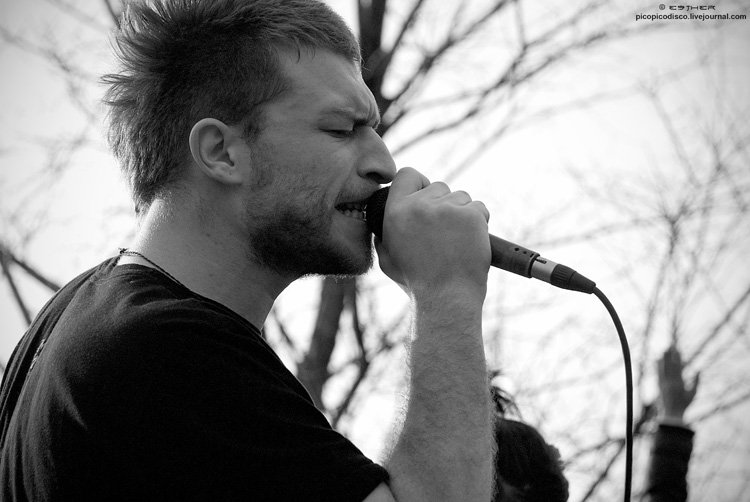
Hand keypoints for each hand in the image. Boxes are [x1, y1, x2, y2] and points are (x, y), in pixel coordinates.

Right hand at [374, 167, 490, 298]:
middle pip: (439, 186)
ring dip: (462, 213)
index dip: (418, 183)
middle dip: (444, 203)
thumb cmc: (417, 283)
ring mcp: (447, 208)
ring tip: (457, 241)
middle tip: (444, 232)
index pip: (407, 174)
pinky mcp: (471, 215)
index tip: (425, 197)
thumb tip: (381, 229)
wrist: (446, 299)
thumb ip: (383, 238)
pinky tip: (471, 241)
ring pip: (461, 196)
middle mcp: (419, 205)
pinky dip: (479, 222)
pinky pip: (479, 207)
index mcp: (395, 212)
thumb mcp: (387, 260)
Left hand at [657, 345, 699, 422]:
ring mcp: (663, 384)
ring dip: (663, 359)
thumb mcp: (693, 394)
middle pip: (670, 366)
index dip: (678, 358)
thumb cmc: (684, 405)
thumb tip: (699, 369)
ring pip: (663, 369)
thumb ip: (696, 382)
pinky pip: (658, 374)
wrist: (671, 414)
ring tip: (663, 350)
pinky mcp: (659, 385)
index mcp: (679, 384)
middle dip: (670, 356)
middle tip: (669, 346)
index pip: (678, 368)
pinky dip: (658, 366)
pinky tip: (657, 360)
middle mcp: (670, 382)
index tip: (678, 350)